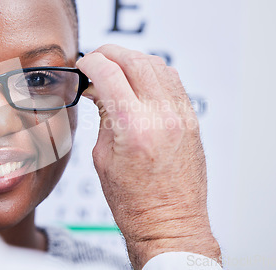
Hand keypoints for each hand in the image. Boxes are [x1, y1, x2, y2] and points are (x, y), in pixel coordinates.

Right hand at [76, 45, 220, 268]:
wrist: (170, 222)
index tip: (84, 64)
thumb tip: (99, 89)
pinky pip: (173, 80)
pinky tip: (140, 81)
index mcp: (133, 128)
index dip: (91, 62)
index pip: (108, 72)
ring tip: (118, 70)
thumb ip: (103, 115)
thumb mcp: (103, 157)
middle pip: (135, 60)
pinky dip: (153, 72)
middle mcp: (161, 116)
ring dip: (133, 59)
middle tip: (97, 61)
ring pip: (157, 64)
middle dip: (110, 53)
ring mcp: (181, 116)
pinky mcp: (191, 119)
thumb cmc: (135, 202)